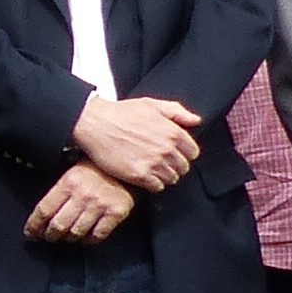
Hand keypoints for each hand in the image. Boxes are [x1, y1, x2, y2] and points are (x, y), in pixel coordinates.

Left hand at [22, 160, 135, 243]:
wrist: (128, 163)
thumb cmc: (98, 166)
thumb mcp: (73, 169)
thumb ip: (59, 188)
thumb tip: (41, 212)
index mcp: (68, 182)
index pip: (44, 210)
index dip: (34, 226)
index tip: (30, 233)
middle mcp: (83, 194)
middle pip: (58, 225)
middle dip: (49, 236)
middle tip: (48, 237)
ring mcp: (100, 204)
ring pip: (76, 233)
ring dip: (68, 239)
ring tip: (66, 237)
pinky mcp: (116, 213)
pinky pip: (98, 235)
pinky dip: (89, 240)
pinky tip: (85, 237)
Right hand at [71, 93, 203, 192]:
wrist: (95, 124)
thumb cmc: (121, 113)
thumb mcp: (152, 104)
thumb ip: (177, 112)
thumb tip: (196, 121)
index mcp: (173, 132)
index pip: (193, 152)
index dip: (184, 154)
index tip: (173, 153)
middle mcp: (167, 149)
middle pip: (183, 168)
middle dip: (174, 166)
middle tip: (160, 162)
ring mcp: (154, 163)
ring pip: (171, 179)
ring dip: (163, 176)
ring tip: (151, 169)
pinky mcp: (139, 176)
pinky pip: (157, 187)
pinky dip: (153, 184)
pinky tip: (143, 175)